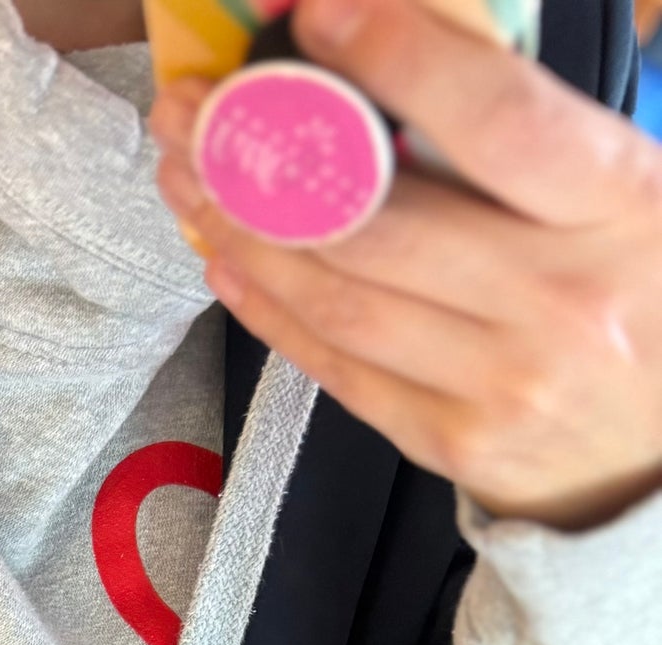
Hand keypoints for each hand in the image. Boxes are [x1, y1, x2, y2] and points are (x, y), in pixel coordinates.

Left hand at [149, 0, 661, 529]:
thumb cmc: (646, 291)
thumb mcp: (628, 194)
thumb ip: (533, 130)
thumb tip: (402, 48)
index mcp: (621, 205)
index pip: (499, 120)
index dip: (399, 61)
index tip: (316, 14)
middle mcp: (561, 298)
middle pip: (382, 221)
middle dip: (269, 157)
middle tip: (197, 106)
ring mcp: (501, 383)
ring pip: (341, 298)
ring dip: (245, 230)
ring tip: (186, 171)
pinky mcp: (450, 444)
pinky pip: (338, 367)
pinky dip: (270, 306)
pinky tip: (223, 252)